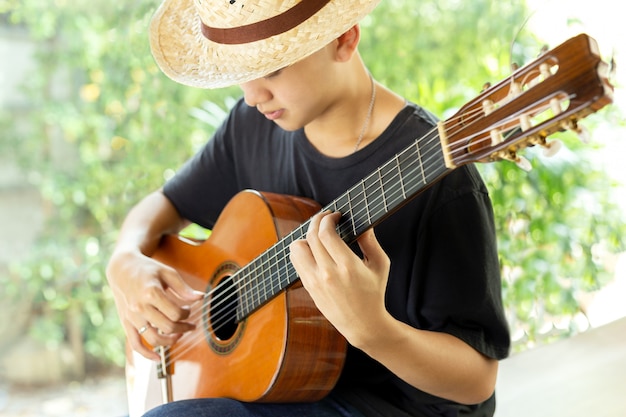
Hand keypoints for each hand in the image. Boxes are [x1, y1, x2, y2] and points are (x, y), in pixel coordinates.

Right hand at [106, 249, 203, 359]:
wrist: (121, 268)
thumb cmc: (147, 269)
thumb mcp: (167, 273)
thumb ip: (184, 288)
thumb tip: (201, 298)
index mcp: (151, 292)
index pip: (175, 313)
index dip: (186, 315)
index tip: (188, 310)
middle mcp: (140, 307)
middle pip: (167, 327)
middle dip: (183, 328)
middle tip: (190, 325)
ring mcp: (132, 317)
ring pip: (153, 339)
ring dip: (170, 341)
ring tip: (179, 335)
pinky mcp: (126, 323)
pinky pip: (135, 344)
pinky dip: (146, 354)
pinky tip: (158, 358)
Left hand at [289, 211, 391, 347]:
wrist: (363, 324)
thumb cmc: (374, 293)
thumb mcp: (380, 265)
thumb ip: (370, 241)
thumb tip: (362, 222)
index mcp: (347, 266)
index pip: (326, 233)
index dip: (328, 218)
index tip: (335, 215)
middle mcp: (328, 273)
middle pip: (311, 236)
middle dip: (317, 221)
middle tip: (326, 218)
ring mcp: (315, 281)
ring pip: (296, 248)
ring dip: (305, 236)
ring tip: (318, 236)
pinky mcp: (308, 287)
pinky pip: (296, 261)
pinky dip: (302, 250)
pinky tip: (313, 249)